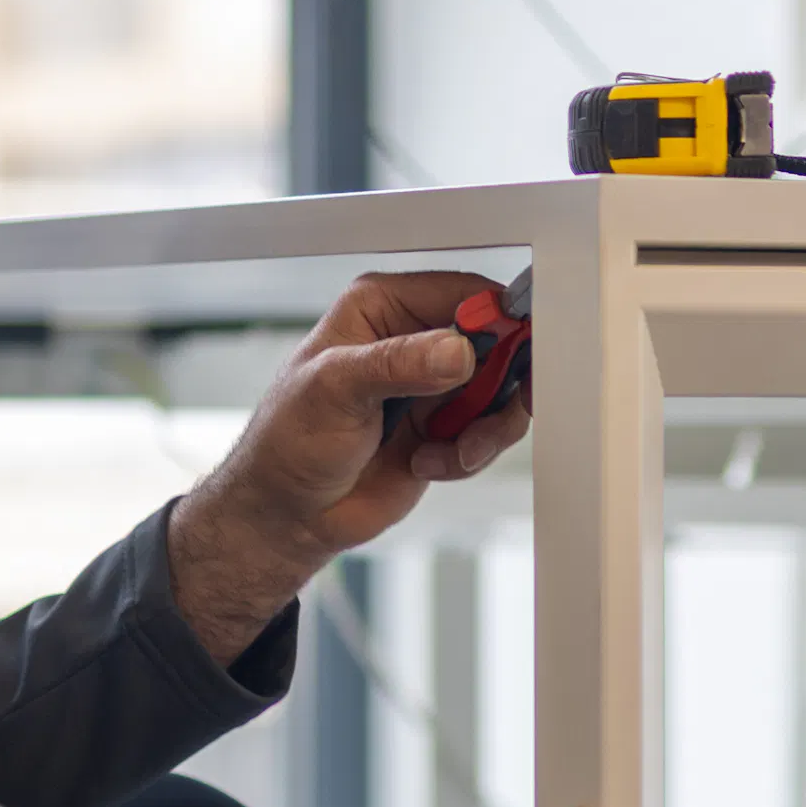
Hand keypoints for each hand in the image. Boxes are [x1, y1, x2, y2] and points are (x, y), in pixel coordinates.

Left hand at [166, 270, 533, 661]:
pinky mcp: (445, 427)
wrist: (289, 514)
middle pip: (498, 341)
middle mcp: (413, 338)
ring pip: (501, 391)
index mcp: (383, 306)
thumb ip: (397, 364)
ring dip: (485, 428)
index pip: (463, 293)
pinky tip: (427, 464)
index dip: (499, 318)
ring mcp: (433, 385)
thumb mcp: (335, 390)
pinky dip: (470, 455)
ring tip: (450, 450)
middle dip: (500, 384)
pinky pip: (490, 432)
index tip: (517, 351)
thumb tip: (458, 351)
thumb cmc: (288, 442)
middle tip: (489, 415)